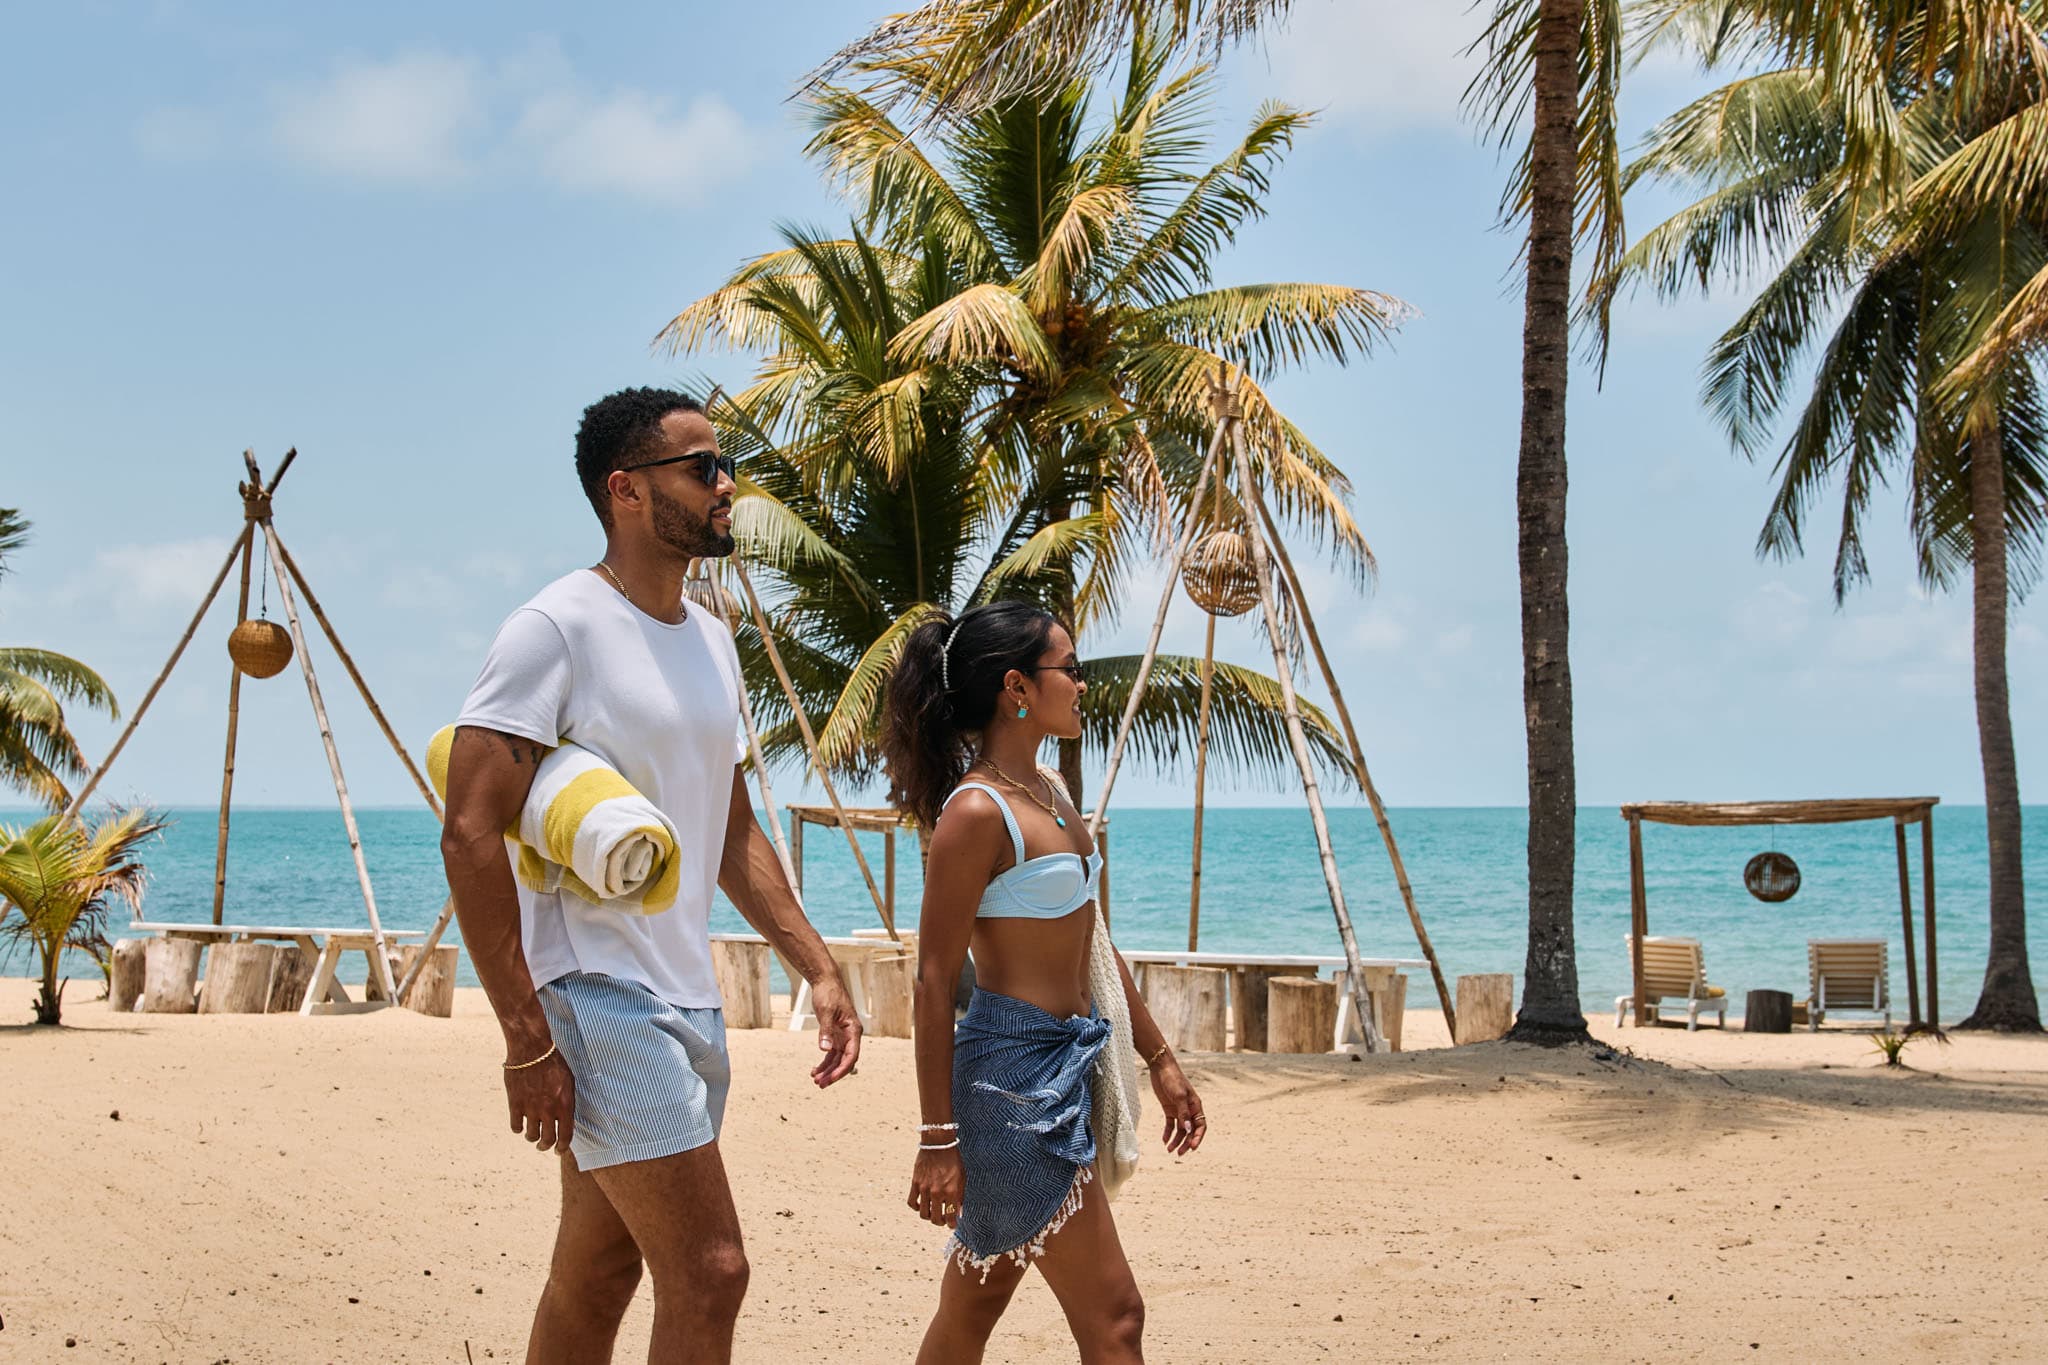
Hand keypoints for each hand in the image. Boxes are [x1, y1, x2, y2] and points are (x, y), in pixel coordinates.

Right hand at [505, 1048, 574, 1153]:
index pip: (566, 1136)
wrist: (532, 1048)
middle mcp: (548, 1110)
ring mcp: (531, 1108)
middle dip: (545, 1146)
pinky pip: (515, 1126)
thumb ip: (567, 1102)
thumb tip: (567, 1119)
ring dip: (532, 1138)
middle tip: (543, 1146)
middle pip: (547, 1140)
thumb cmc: (554, 1062)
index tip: (558, 1150)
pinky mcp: (515, 1104)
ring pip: (530, 1135)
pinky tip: (520, 1123)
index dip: (562, 1147)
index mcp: (565, 1105)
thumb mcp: (569, 1081)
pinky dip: (518, 1128)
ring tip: (532, 1135)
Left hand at [809, 973, 862, 1087]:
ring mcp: (843, 1036)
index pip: (851, 1056)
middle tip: (820, 1084)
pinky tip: (815, 1070)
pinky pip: (831, 1054)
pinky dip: (824, 1063)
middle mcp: (851, 1035)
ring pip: (837, 1059)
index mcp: (854, 1030)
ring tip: (815, 1080)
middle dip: (833, 1074)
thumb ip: (826, 1031)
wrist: (825, 981)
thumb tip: (824, 1050)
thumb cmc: (829, 994)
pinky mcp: (835, 1035)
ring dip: (827, 1070)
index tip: (831, 1079)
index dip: (842, 1070)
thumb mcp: (826, 1012)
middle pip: (844, 1061)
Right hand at [908, 1145, 965, 1228]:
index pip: (950, 1217)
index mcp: (951, 1191)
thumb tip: (959, 1213)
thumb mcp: (962, 1178)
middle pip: (935, 1219)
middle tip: (943, 1220)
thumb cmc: (953, 1160)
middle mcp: (937, 1192)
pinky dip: (916, 1207)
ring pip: (923, 1214)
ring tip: (932, 1213)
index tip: (952, 1225)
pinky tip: (921, 1205)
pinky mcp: (915, 1183)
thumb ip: (960, 1197)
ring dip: (928, 1217)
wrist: (938, 1144)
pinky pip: (912, 1202)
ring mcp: (925, 1188)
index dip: (951, 1224)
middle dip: (940, 1223)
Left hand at [1149, 1056, 1206, 1155]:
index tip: (1192, 1148)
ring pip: (1180, 1130)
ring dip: (1176, 1140)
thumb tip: (1188, 1130)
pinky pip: (1170, 1124)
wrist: (1161, 1067)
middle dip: (1186, 1143)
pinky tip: (1164, 1140)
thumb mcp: (1178, 1096)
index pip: (1200, 1126)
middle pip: (1190, 1131)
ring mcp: (1179, 1110)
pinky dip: (1168, 1133)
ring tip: (1169, 1150)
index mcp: (1195, 1106)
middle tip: (1179, 1153)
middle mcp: (1189, 1110)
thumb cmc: (1173, 1079)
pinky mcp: (1169, 1109)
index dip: (1197, 1138)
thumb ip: (1183, 1113)